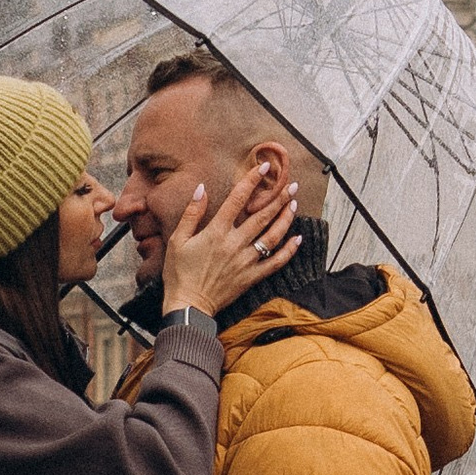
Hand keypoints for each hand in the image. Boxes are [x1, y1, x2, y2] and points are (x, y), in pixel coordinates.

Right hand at [160, 166, 300, 318]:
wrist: (189, 306)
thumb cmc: (179, 273)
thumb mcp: (178, 239)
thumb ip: (191, 213)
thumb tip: (202, 189)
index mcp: (216, 232)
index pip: (237, 200)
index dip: (251, 181)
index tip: (264, 168)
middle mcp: (234, 244)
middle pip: (262, 216)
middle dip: (278, 198)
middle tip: (292, 185)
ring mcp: (246, 261)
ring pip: (272, 236)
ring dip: (285, 219)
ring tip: (294, 204)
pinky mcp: (252, 277)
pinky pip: (276, 263)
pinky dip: (289, 251)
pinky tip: (297, 239)